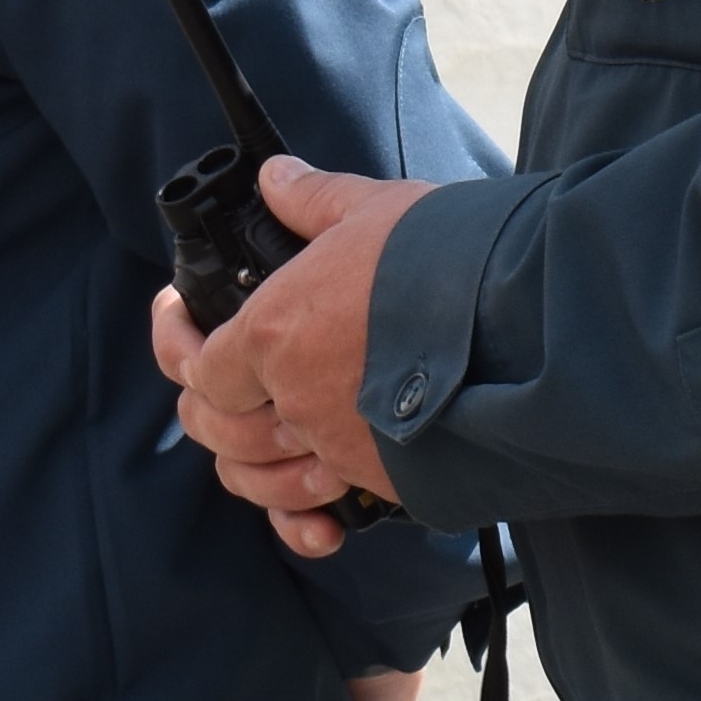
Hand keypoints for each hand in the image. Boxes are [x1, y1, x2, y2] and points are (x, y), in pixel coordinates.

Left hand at [153, 158, 432, 557]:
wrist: (523, 324)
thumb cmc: (445, 260)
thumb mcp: (372, 210)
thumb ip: (313, 200)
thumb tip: (275, 178)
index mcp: (273, 333)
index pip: (199, 360)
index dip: (177, 341)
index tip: (176, 318)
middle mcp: (294, 399)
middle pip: (218, 429)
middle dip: (208, 409)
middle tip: (216, 382)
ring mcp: (337, 447)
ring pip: (262, 480)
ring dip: (250, 467)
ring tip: (261, 443)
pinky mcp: (384, 481)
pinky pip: (323, 513)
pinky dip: (306, 521)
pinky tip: (313, 516)